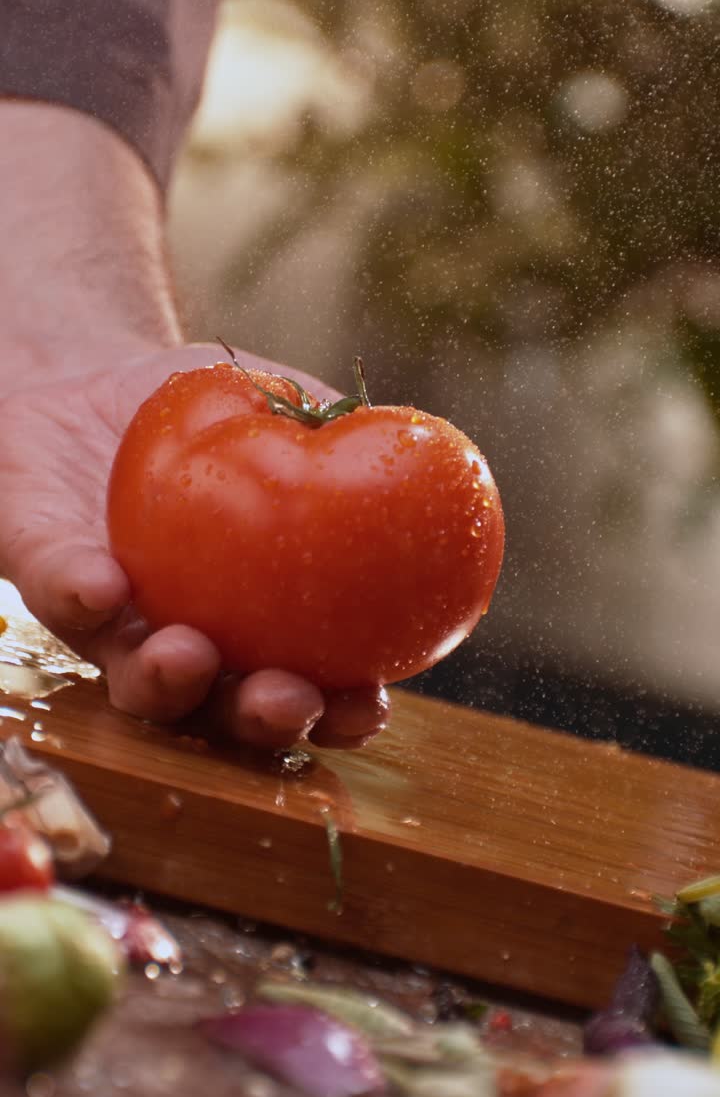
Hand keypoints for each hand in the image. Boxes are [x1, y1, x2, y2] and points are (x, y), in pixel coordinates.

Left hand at [0, 343, 388, 749]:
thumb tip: (426, 451)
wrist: (90, 376)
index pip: (304, 680)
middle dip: (254, 721)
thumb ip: (343, 432)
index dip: (336, 711)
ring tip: (188, 654)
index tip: (366, 703)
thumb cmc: (205, 409)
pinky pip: (57, 595)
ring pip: (134, 680)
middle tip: (280, 700)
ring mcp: (110, 616)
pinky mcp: (41, 570)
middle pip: (221, 710)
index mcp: (253, 614)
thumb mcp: (281, 402)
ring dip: (165, 683)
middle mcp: (182, 633)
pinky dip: (81, 597)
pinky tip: (104, 584)